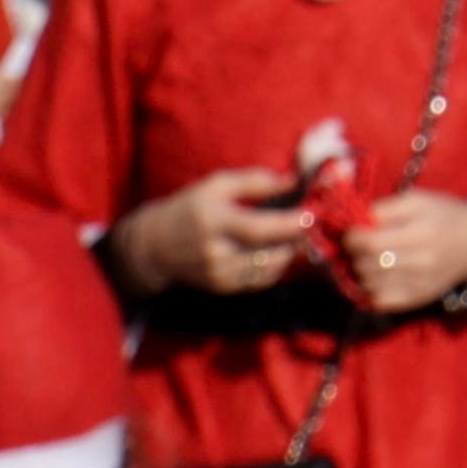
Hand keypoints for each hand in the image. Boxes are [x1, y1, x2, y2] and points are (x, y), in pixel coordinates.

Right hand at [114, 167, 308, 295]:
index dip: (289, 224)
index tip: (311, 214)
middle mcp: (216, 252)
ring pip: (268, 270)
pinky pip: (260, 281)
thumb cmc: (190, 207)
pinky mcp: (222, 287)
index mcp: (214, 222)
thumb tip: (293, 180)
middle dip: (296, 240)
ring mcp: (219, 274)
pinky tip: (280, 251)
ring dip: (289, 253)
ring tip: (297, 236)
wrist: (155, 246)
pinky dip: (276, 267)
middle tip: (311, 224)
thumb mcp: (217, 185)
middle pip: (267, 253)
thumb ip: (255, 181)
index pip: (258, 228)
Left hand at [347, 190, 466, 313]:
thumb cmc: (444, 215)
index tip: (353, 231)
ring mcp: (419, 284)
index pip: (372, 242)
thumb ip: (387, 208)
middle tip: (358, 245)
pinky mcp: (417, 299)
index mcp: (421, 232)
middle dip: (354, 254)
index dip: (353, 237)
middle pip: (368, 264)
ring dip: (360, 271)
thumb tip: (358, 221)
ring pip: (370, 284)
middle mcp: (421, 262)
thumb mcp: (419, 200)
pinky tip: (377, 276)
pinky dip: (370, 289)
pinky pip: (380, 301)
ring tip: (368, 258)